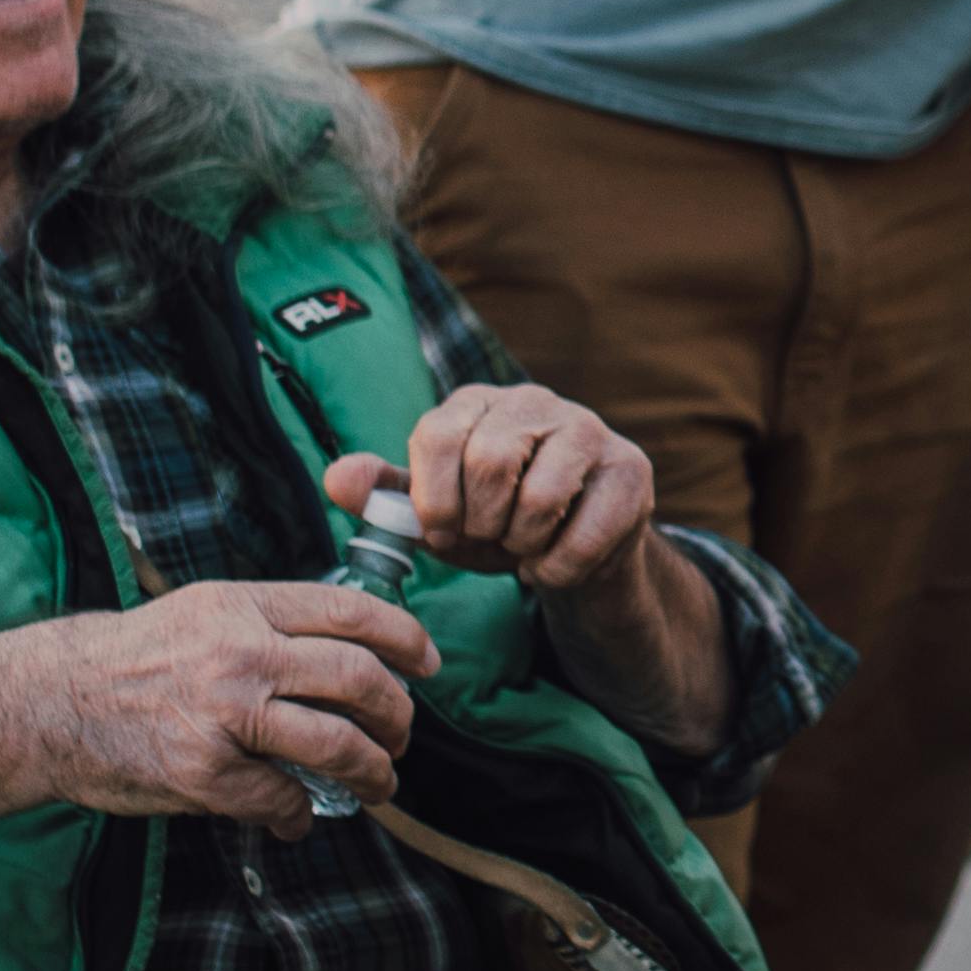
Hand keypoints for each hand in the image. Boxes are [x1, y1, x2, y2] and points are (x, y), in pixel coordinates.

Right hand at [0, 575, 432, 830]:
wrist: (51, 701)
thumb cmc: (133, 658)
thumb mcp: (205, 612)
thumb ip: (272, 624)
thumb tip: (351, 651)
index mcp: (245, 606)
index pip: (353, 612)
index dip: (406, 639)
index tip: (427, 664)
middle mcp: (240, 653)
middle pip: (358, 679)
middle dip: (397, 714)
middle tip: (402, 735)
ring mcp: (223, 714)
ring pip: (336, 743)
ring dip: (372, 771)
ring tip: (378, 784)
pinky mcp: (203, 772)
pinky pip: (281, 799)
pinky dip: (300, 815)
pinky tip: (298, 819)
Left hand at [337, 385, 729, 759]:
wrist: (574, 557)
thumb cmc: (496, 525)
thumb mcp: (436, 515)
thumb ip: (387, 497)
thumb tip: (338, 476)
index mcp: (477, 402)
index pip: (439, 435)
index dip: (434, 499)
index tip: (442, 530)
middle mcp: (534, 400)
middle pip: (491, 462)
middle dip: (481, 525)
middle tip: (488, 540)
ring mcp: (590, 430)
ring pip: (540, 499)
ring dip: (522, 547)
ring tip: (523, 547)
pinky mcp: (632, 470)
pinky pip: (583, 534)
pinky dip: (557, 569)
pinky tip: (554, 562)